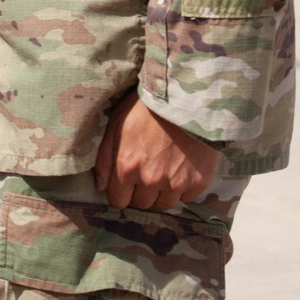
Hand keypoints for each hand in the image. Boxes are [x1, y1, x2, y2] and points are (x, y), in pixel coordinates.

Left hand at [94, 93, 220, 210]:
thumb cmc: (146, 106)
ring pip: (165, 203)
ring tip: (166, 166)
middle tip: (149, 167)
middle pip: (142, 203)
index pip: (118, 201)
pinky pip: (188, 196)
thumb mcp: (116, 123)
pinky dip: (185, 185)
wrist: (186, 96)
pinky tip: (183, 165)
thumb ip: (105, 157)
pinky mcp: (199, 181)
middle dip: (142, 189)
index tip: (127, 179)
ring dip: (164, 190)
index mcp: (127, 167)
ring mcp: (176, 182)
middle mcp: (151, 180)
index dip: (121, 190)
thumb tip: (100, 186)